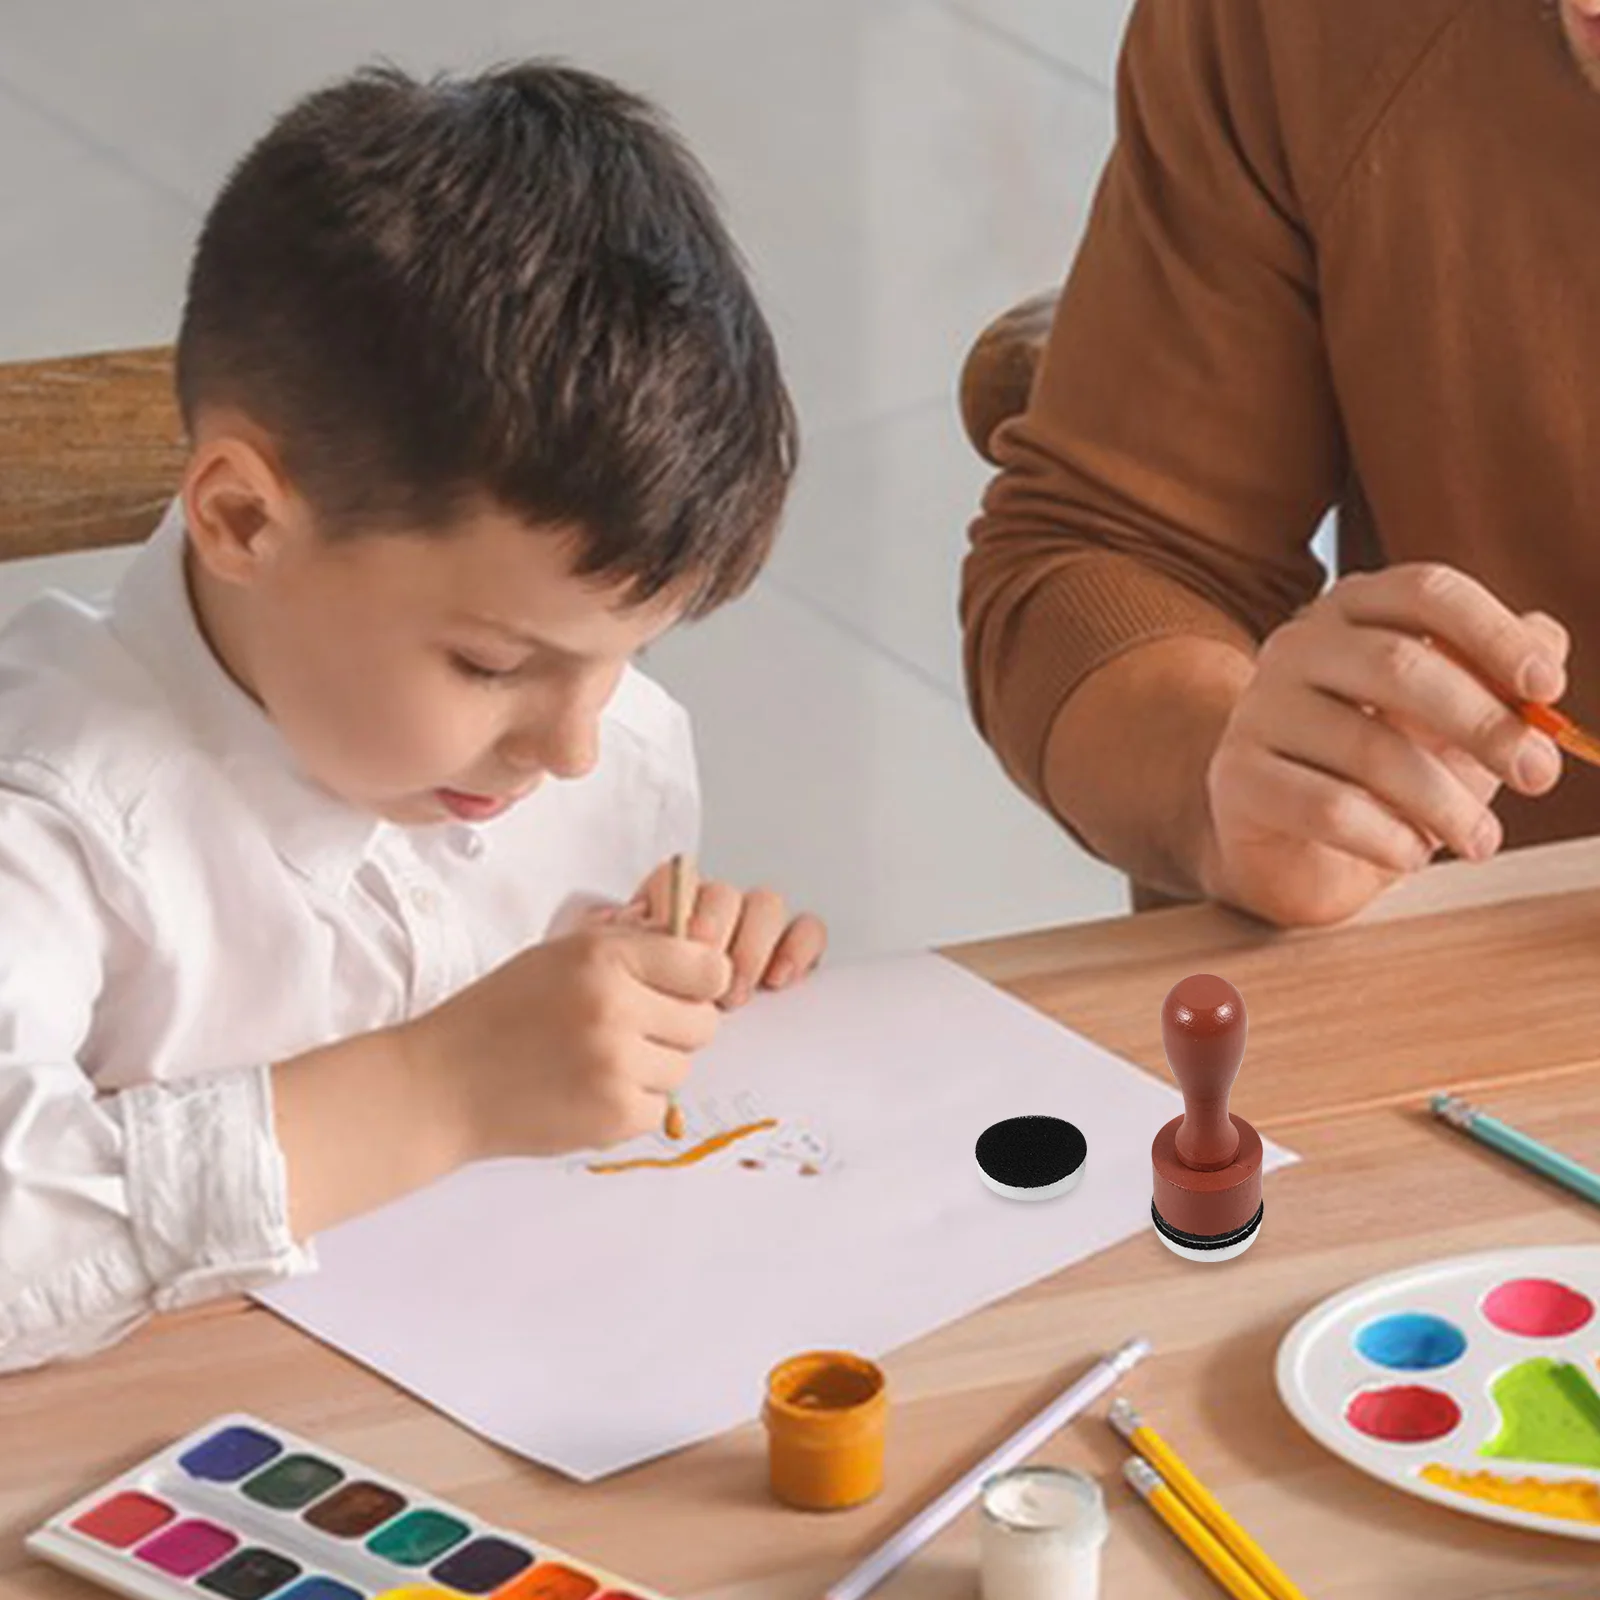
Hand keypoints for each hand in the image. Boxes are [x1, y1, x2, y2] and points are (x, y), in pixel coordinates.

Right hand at [401, 926, 731, 1160]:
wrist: (444, 1083)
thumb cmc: (500, 1015)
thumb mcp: (561, 956)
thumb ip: (632, 951)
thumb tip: (703, 957)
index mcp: (605, 957)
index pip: (709, 967)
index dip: (699, 982)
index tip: (681, 992)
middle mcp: (615, 1007)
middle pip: (703, 1024)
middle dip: (675, 1029)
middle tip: (629, 1031)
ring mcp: (615, 1065)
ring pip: (682, 1068)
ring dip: (651, 1069)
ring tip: (596, 1062)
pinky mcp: (612, 1115)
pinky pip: (658, 1108)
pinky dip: (631, 1105)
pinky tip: (587, 1091)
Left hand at [612, 861, 827, 1007]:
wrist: (654, 1034)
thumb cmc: (644, 1007)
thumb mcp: (623, 976)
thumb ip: (629, 946)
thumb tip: (631, 925)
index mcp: (665, 908)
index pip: (677, 877)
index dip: (682, 904)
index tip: (685, 939)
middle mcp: (711, 912)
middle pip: (724, 894)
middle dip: (720, 934)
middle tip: (707, 976)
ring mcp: (751, 930)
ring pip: (766, 905)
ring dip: (753, 948)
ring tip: (735, 993)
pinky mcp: (788, 952)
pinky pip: (808, 930)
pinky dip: (799, 947)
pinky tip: (778, 979)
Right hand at [1199, 563, 1569, 926]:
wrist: (1285, 846)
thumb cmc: (1375, 772)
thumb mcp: (1451, 723)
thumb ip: (1496, 676)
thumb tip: (1546, 639)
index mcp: (1352, 612)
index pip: (1425, 591)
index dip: (1493, 633)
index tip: (1549, 689)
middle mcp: (1295, 647)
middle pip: (1398, 664)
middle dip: (1482, 724)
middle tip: (1538, 775)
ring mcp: (1257, 710)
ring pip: (1368, 747)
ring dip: (1445, 802)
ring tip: (1480, 839)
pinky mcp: (1237, 777)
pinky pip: (1327, 807)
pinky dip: (1388, 839)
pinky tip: (1411, 855)